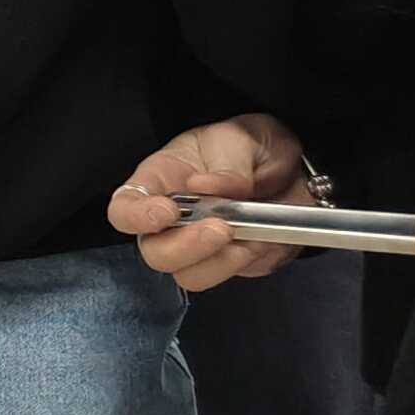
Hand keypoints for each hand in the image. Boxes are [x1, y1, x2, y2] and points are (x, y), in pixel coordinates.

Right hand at [106, 112, 307, 290]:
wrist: (290, 170)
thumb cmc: (250, 146)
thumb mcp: (240, 139)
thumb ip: (228, 163)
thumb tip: (206, 187)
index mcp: (159, 181)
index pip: (124, 209)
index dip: (136, 217)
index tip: (167, 212)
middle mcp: (171, 221)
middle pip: (155, 253)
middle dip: (185, 248)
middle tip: (221, 229)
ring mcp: (200, 248)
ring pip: (190, 275)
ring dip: (220, 261)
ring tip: (250, 235)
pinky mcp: (230, 264)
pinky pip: (234, 276)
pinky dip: (252, 260)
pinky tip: (264, 237)